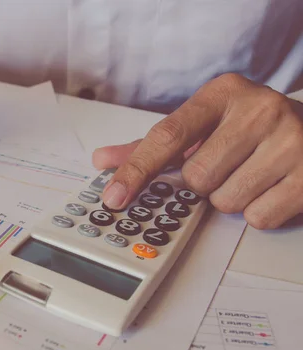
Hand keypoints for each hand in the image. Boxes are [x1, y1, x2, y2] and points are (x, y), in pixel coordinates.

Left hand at [93, 73, 302, 229]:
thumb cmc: (247, 129)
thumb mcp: (202, 126)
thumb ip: (153, 146)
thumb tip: (103, 160)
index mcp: (223, 93)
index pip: (167, 135)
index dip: (136, 170)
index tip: (114, 196)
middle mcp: (259, 110)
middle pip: (196, 177)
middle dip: (204, 183)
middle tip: (225, 165)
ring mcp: (291, 141)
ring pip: (225, 201)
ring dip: (230, 198)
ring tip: (250, 173)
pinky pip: (257, 217)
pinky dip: (257, 211)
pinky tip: (270, 186)